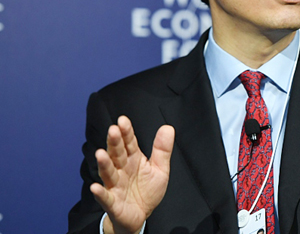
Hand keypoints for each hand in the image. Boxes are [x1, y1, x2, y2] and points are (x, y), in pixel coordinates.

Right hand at [90, 116, 174, 233]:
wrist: (141, 215)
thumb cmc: (147, 190)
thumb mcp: (160, 169)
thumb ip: (162, 150)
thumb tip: (167, 128)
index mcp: (133, 159)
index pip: (129, 143)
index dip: (126, 132)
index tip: (123, 120)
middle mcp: (121, 169)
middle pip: (117, 154)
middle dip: (114, 143)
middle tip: (113, 130)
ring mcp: (115, 185)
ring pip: (108, 173)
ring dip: (104, 164)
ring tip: (100, 153)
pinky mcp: (112, 202)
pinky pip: (105, 197)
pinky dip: (100, 193)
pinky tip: (95, 187)